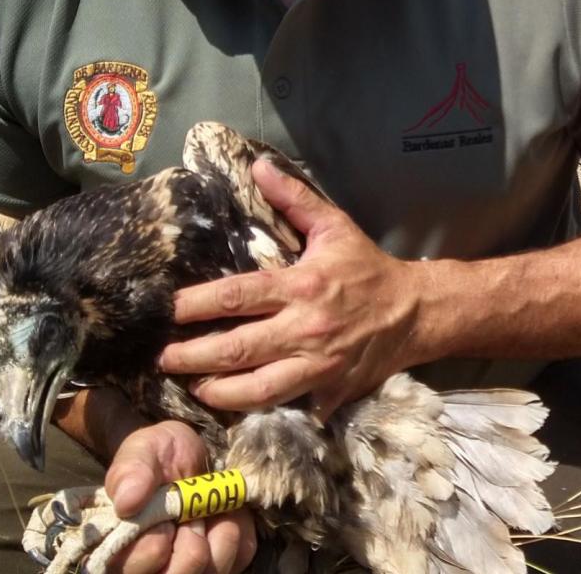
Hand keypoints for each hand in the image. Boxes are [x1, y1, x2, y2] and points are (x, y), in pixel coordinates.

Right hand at [105, 421, 256, 573]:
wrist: (195, 452)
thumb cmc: (161, 455)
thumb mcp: (142, 450)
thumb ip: (130, 472)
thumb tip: (127, 502)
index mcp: (122, 551)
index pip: (139, 567)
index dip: (156, 540)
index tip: (164, 512)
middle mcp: (155, 569)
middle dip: (191, 540)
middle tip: (190, 514)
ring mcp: (193, 569)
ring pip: (214, 570)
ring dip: (217, 531)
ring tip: (207, 510)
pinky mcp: (228, 562)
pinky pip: (242, 554)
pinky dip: (238, 527)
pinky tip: (224, 512)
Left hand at [159, 159, 423, 417]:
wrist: (417, 312)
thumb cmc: (369, 269)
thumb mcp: (334, 226)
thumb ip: (294, 198)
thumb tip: (257, 166)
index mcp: (302, 286)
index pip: (237, 296)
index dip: (196, 305)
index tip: (170, 311)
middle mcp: (306, 329)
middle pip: (236, 349)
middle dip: (192, 356)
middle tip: (163, 357)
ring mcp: (319, 366)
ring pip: (258, 390)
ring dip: (219, 393)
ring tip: (194, 388)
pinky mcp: (331, 393)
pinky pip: (291, 409)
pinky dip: (264, 413)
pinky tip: (239, 409)